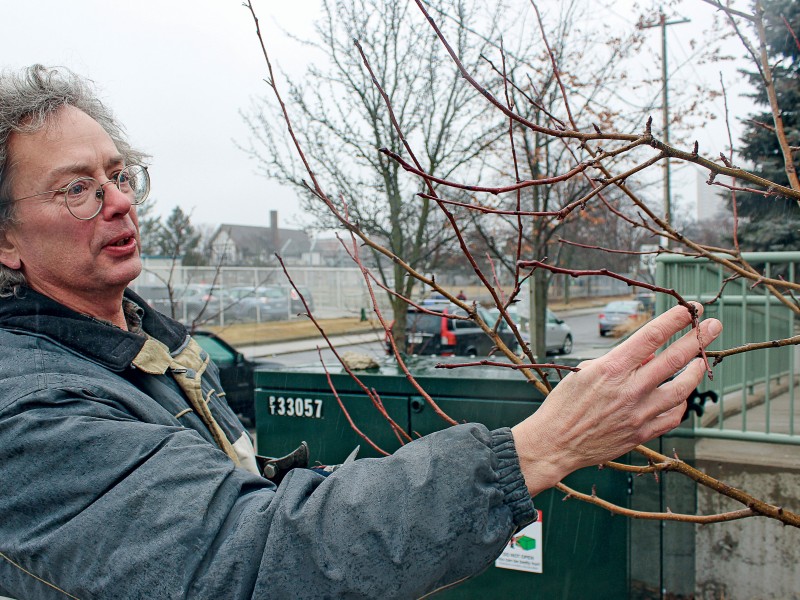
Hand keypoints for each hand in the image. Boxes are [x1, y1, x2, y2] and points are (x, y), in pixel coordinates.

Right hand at [511, 302, 721, 495]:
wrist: (555, 443)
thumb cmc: (565, 404)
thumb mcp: (586, 371)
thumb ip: (620, 360)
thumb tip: (649, 354)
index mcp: (612, 368)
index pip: (652, 336)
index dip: (676, 320)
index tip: (692, 309)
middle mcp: (629, 389)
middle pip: (675, 358)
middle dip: (699, 338)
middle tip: (714, 326)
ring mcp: (639, 413)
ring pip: (682, 388)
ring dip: (695, 371)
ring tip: (701, 361)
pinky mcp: (642, 433)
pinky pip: (673, 416)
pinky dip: (681, 403)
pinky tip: (681, 395)